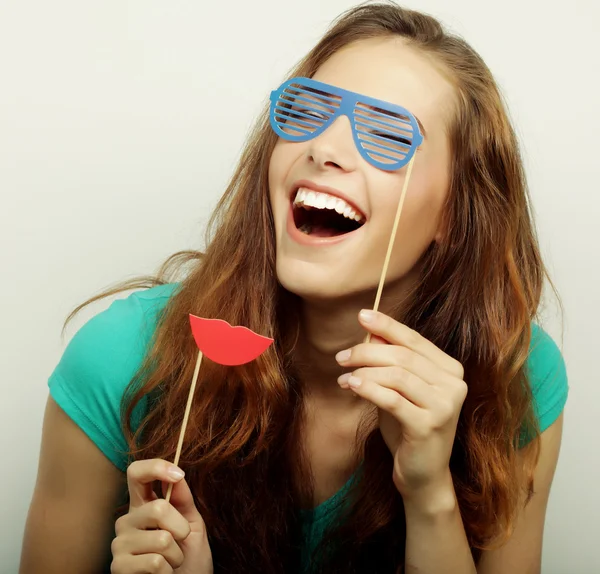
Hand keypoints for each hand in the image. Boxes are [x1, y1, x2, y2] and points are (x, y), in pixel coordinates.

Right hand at [111, 459, 212, 573]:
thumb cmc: (189, 557)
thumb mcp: (192, 523)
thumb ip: (183, 499)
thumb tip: (177, 475)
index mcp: (143, 505)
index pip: (136, 473)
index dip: (156, 467)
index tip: (178, 474)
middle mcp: (127, 521)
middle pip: (158, 508)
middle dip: (181, 528)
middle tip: (180, 542)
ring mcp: (120, 544)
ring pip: (161, 539)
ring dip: (176, 555)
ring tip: (170, 562)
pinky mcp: (118, 568)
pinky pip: (154, 562)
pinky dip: (168, 570)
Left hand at [336, 310, 466, 500]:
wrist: (422, 474)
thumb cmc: (408, 426)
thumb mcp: (398, 389)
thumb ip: (390, 360)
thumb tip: (371, 331)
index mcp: (450, 369)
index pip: (414, 340)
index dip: (387, 325)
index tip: (361, 315)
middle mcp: (454, 384)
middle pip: (403, 356)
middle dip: (366, 352)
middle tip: (341, 357)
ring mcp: (445, 405)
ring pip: (397, 375)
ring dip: (364, 371)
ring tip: (343, 377)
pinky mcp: (430, 425)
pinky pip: (393, 399)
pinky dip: (369, 389)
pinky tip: (351, 386)